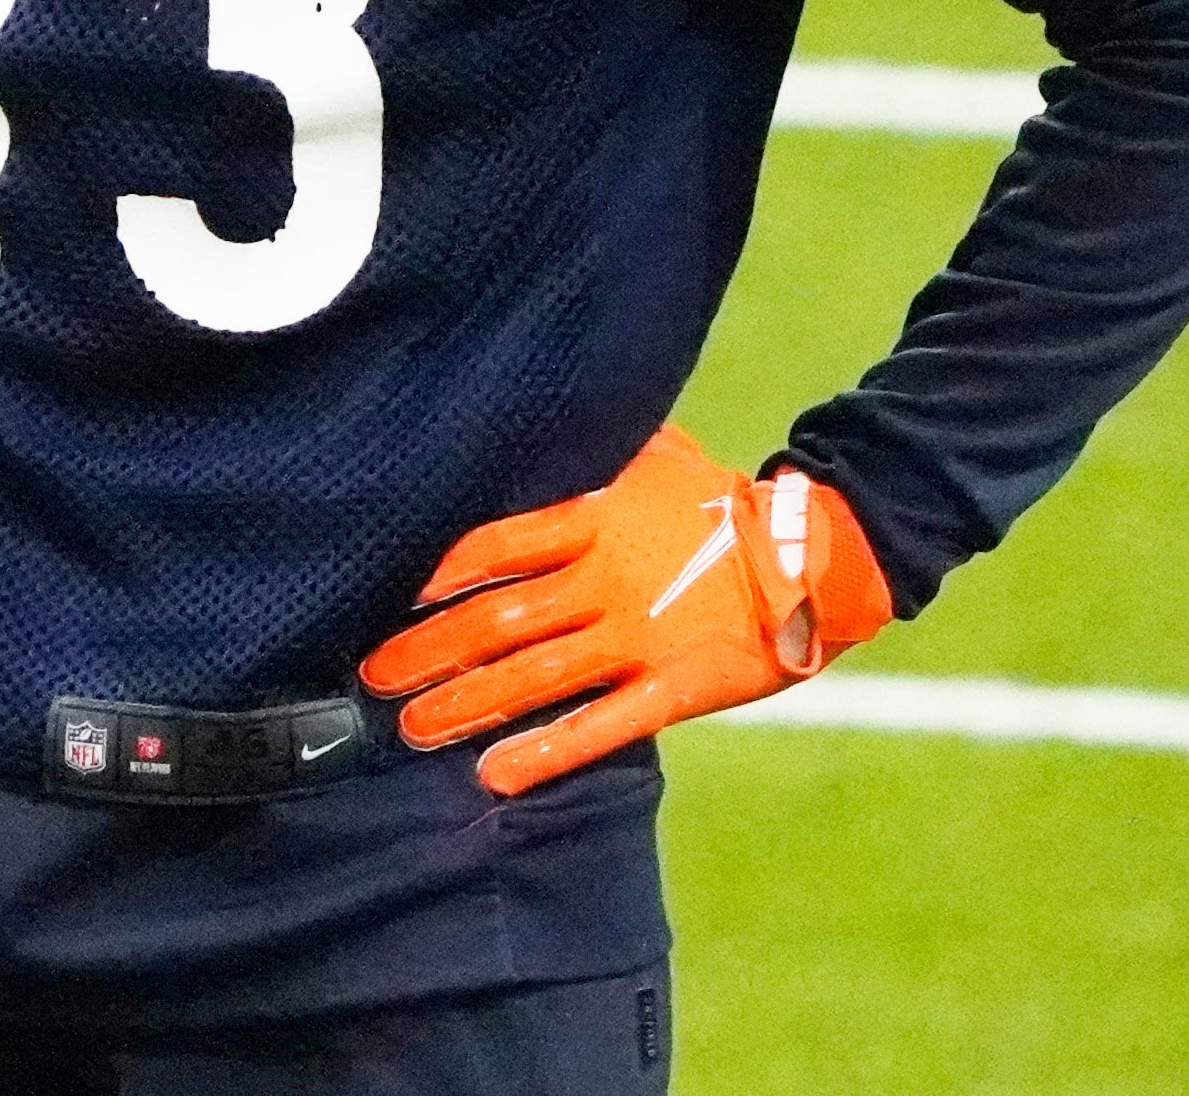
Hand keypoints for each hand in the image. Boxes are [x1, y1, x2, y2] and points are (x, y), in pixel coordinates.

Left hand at [357, 424, 890, 796]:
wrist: (814, 553)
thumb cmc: (721, 501)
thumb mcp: (654, 452)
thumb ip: (590, 448)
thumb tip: (524, 413)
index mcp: (598, 519)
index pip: (498, 544)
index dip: (439, 573)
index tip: (389, 594)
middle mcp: (607, 581)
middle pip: (500, 619)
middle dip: (430, 650)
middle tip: (374, 676)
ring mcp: (639, 638)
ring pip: (535, 677)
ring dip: (468, 704)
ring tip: (413, 728)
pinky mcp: (673, 688)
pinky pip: (600, 726)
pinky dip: (546, 752)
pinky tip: (495, 774)